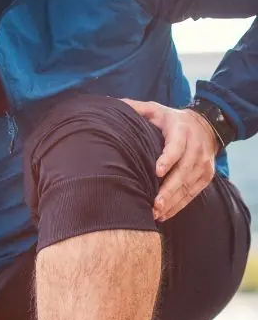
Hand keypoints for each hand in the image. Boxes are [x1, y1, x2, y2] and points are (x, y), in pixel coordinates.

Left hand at [121, 99, 219, 221]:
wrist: (206, 125)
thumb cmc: (171, 121)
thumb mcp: (155, 109)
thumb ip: (136, 108)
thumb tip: (113, 104)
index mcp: (181, 129)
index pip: (176, 146)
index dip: (168, 158)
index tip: (157, 171)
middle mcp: (196, 147)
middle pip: (184, 171)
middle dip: (169, 189)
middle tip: (155, 204)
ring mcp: (203, 163)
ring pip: (188, 185)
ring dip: (173, 201)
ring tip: (156, 213)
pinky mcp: (206, 176)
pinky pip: (193, 194)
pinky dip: (179, 205)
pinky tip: (164, 214)